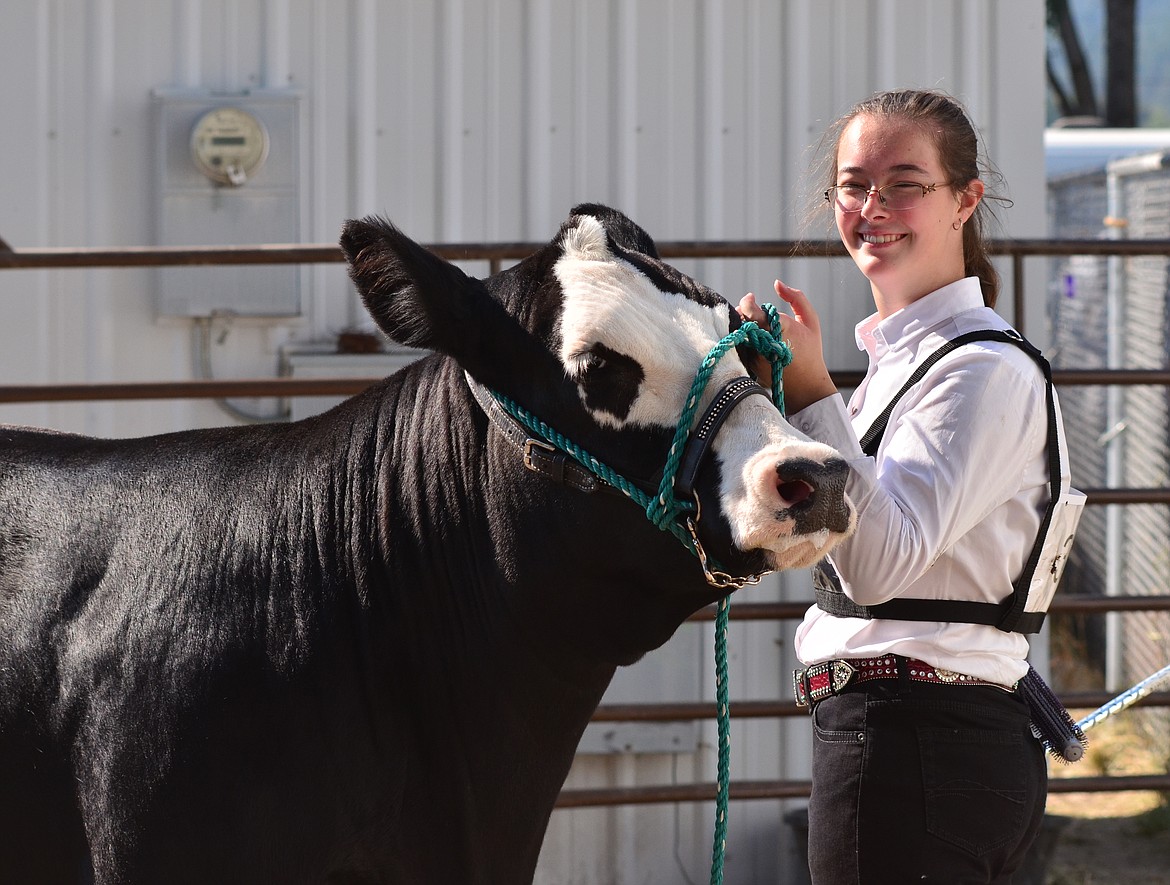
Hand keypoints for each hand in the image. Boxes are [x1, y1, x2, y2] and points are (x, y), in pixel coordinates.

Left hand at [738, 281, 836, 413]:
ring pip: (739, 333)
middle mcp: (764, 341)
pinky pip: (741, 345)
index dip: (746, 302)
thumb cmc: (810, 350)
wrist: (806, 385)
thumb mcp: (810, 321)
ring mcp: (755, 354)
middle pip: (741, 320)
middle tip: (750, 311)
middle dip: (743, 312)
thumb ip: (796, 298)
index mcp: (779, 327)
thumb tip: (777, 282)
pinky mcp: (750, 365)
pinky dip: (744, 339)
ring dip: (742, 326)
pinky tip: (753, 341)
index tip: (750, 298)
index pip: (750, 310)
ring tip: (753, 327)